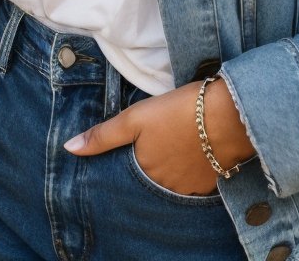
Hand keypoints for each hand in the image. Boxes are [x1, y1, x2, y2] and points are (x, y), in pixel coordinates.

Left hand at [63, 76, 255, 195]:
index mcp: (144, 171)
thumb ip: (103, 136)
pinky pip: (191, 184)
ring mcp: (189, 188)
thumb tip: (68, 148)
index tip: (130, 151)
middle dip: (147, 169)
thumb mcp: (136, 117)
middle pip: (148, 181)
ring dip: (168, 171)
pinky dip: (188, 172)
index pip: (126, 176)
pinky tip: (191, 154)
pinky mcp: (210, 183)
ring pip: (170, 183)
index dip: (126, 163)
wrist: (230, 115)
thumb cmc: (179, 111)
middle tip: (153, 147)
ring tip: (171, 148)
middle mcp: (164, 187)